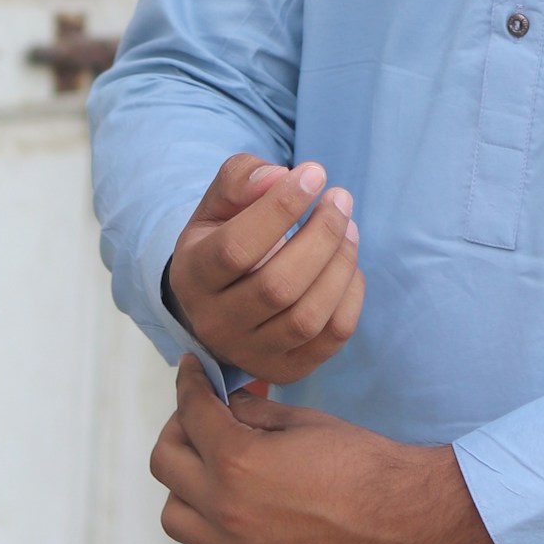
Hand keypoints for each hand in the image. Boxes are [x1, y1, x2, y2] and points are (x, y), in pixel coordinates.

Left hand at [150, 358, 504, 543]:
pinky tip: (236, 508)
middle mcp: (225, 511)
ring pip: (174, 516)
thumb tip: (225, 406)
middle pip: (165, 464)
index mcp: (238, 461)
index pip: (190, 412)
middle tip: (200, 418)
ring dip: (186, 485)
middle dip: (178, 430)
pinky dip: (208, 528)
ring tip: (215, 468)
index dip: (188, 383)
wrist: (404, 523)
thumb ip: (254, 414)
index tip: (191, 371)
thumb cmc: (362, 462)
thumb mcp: (305, 421)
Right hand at [166, 155, 364, 385]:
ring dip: (340, 265)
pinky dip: (351, 297)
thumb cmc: (224, 236)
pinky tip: (348, 265)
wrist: (219, 297)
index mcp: (192, 275)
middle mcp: (215, 323)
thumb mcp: (219, 202)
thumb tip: (279, 177)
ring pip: (306, 318)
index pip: (236, 248)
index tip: (316, 174)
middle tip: (340, 199)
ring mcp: (250, 354)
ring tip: (350, 227)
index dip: (281, 209)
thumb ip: (241, 179)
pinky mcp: (285, 369)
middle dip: (321, 235)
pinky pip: (331, 339)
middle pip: (277, 286)